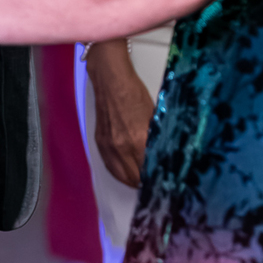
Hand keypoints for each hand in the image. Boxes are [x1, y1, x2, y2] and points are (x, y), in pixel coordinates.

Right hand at [86, 38, 154, 186]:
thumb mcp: (153, 118)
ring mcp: (109, 146)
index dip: (156, 179)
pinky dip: (118, 171)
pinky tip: (125, 171)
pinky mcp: (100, 142)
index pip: (149, 171)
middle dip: (144, 182)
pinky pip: (109, 165)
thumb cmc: (133, 93)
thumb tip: (162, 156)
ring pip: (120, 175)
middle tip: (152, 181)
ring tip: (140, 180)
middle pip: (134, 178)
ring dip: (130, 180)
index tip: (161, 180)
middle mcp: (122, 146)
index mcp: (138, 140)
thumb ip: (155, 140)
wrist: (111, 80)